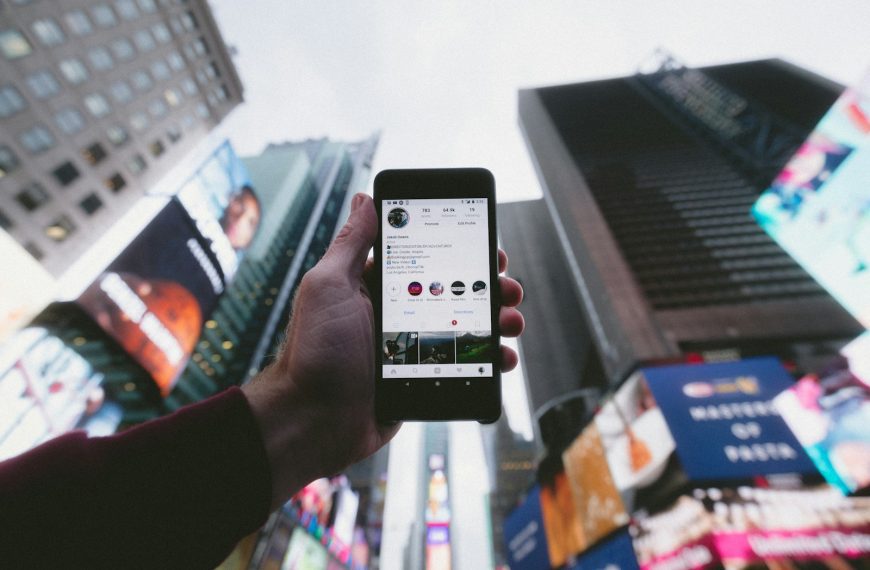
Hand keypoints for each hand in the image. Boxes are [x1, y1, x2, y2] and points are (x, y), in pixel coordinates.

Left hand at [243, 193, 523, 508]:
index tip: (487, 247)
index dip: (461, 251)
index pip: (427, 259)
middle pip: (455, 292)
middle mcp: (398, 315)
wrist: (312, 422)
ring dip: (496, 321)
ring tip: (511, 322)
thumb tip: (365, 198)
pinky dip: (488, 362)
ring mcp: (413, 349)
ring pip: (466, 328)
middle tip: (508, 287)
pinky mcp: (423, 380)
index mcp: (376, 287)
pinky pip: (464, 367)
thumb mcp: (329, 286)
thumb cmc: (314, 352)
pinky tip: (502, 358)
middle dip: (488, 286)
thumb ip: (351, 244)